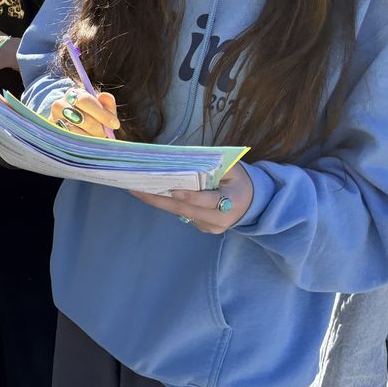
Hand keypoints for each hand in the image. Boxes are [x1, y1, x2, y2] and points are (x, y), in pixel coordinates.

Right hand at [48, 86, 119, 138]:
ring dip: (88, 136)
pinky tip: (86, 143)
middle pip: (78, 116)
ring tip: (95, 139)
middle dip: (95, 127)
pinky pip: (68, 140)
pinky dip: (80, 143)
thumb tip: (105, 96)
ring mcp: (53, 119)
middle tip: (104, 134)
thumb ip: (107, 104)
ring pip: (72, 130)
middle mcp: (60, 104)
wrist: (72, 126)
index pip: (85, 100)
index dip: (101, 113)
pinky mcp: (53, 132)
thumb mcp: (101, 110)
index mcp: (74, 94)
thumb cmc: (92, 117)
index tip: (115, 124)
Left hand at [131, 166, 253, 233]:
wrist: (251, 202)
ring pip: (181, 213)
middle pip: (186, 210)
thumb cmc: (238, 179)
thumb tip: (183, 158)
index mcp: (233, 201)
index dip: (191, 196)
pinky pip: (182, 214)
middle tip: (136, 188)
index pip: (210, 201)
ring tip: (136, 188)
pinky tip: (150, 193)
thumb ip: (212, 165)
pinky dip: (166, 203)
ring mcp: (210, 227)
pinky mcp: (201, 228)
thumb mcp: (232, 167)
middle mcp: (221, 220)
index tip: (172, 190)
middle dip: (160, 199)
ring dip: (158, 201)